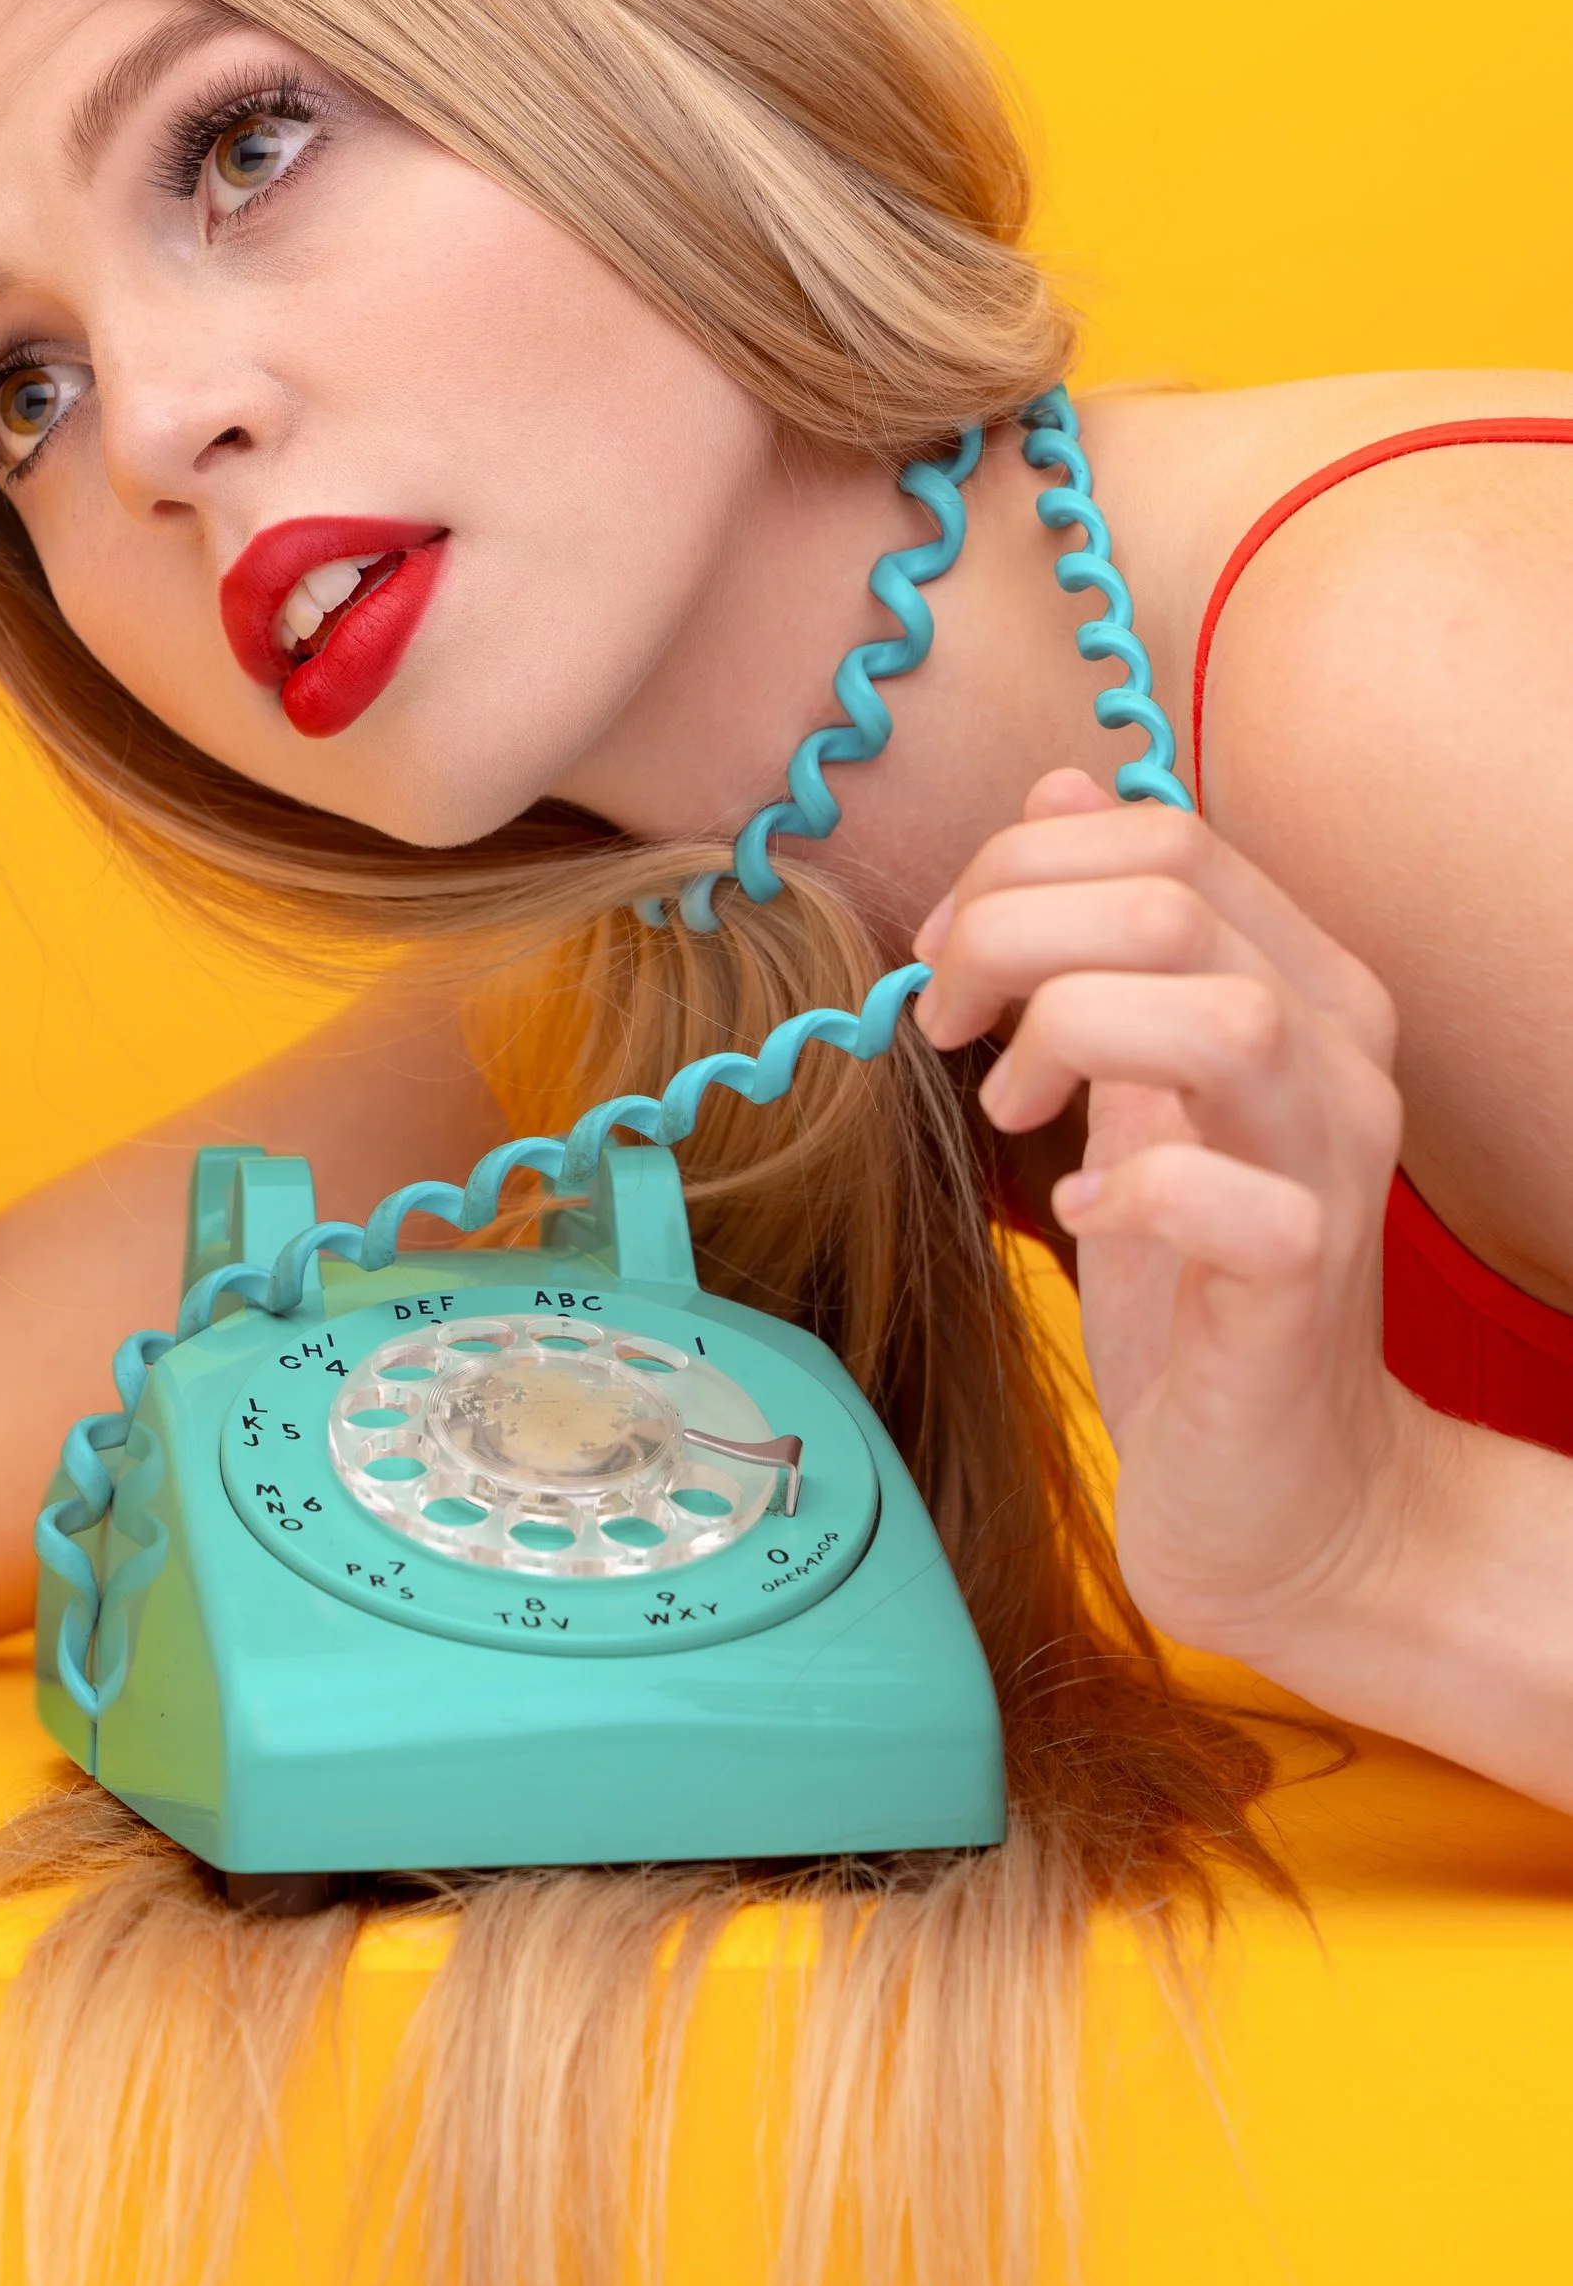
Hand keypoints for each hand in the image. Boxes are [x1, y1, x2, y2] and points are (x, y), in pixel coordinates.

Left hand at [911, 770, 1427, 1678]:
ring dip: (1070, 1033)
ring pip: (1223, 1016)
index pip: (1167, 836)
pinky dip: (1131, 1186)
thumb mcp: (1137, 1087)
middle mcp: (1341, 1059)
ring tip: (1008, 1104)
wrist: (1288, 1495)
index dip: (1022, 866)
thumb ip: (1110, 948)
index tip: (944, 955)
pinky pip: (1235, 1198)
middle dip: (1011, 931)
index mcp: (1303, 988)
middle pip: (1174, 897)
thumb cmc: (1195, 1289)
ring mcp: (1332, 1173)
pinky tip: (1079, 1211)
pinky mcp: (1301, 1290)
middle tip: (946, 1022)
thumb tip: (1061, 790)